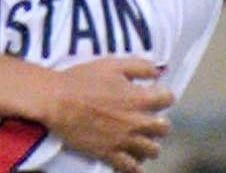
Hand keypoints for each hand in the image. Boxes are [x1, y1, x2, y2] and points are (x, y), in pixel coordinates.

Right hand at [44, 57, 173, 172]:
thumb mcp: (113, 64)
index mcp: (139, 98)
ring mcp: (124, 140)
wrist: (57, 101)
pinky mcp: (109, 154)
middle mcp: (136, 122)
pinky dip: (136, 167)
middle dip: (160, 122)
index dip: (163, 95)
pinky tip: (135, 163)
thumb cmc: (82, 80)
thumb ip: (140, 66)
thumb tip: (157, 70)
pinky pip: (131, 168)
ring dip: (150, 144)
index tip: (157, 94)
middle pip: (164, 128)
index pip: (167, 99)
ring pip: (152, 150)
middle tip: (151, 119)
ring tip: (143, 140)